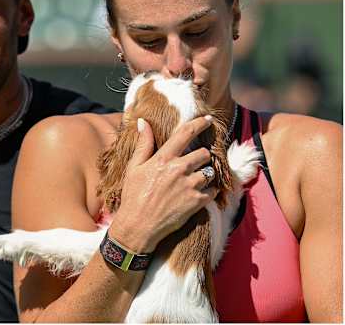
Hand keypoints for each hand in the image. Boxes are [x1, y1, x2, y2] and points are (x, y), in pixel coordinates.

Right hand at [110, 116, 216, 252]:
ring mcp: (189, 185)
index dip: (199, 123)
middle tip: (191, 166)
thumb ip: (143, 144)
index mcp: (163, 158)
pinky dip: (207, 192)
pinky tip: (195, 196)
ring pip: (210, 172)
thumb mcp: (134, 167)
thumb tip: (142, 122)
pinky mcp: (197, 202)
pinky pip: (212, 190)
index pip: (185, 133)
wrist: (138, 226)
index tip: (208, 119)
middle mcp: (179, 169)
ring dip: (204, 175)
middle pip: (203, 153)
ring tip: (192, 183)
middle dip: (200, 157)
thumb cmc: (133, 195)